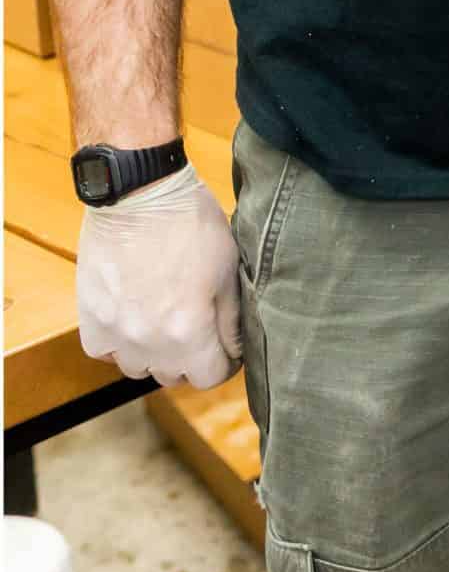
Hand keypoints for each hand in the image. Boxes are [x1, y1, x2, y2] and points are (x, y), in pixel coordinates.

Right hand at [75, 164, 241, 386]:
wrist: (137, 194)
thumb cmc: (189, 222)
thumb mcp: (228, 266)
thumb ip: (231, 318)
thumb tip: (235, 349)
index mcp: (189, 332)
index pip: (211, 377)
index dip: (225, 362)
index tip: (226, 346)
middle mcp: (149, 343)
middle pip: (175, 376)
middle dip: (192, 357)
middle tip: (196, 327)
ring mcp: (116, 335)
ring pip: (139, 369)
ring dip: (155, 353)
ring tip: (163, 320)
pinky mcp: (90, 321)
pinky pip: (106, 353)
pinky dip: (120, 344)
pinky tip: (133, 318)